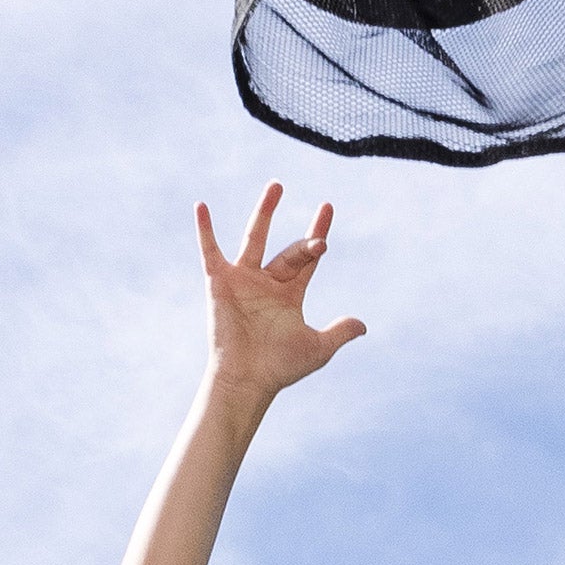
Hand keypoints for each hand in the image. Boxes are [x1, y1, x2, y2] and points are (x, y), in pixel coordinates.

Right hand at [195, 183, 366, 400]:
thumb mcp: (318, 348)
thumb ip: (340, 332)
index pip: (308, 259)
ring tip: (277, 186)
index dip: (318, 236)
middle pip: (290, 251)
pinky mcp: (219, 282)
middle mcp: (267, 282)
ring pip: (256, 238)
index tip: (327, 208)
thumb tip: (362, 325)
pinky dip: (205, 230)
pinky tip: (201, 206)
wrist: (247, 379)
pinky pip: (210, 251)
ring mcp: (243, 280)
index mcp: (290, 294)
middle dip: (307, 243)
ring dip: (266, 212)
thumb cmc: (279, 367)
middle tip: (323, 229)